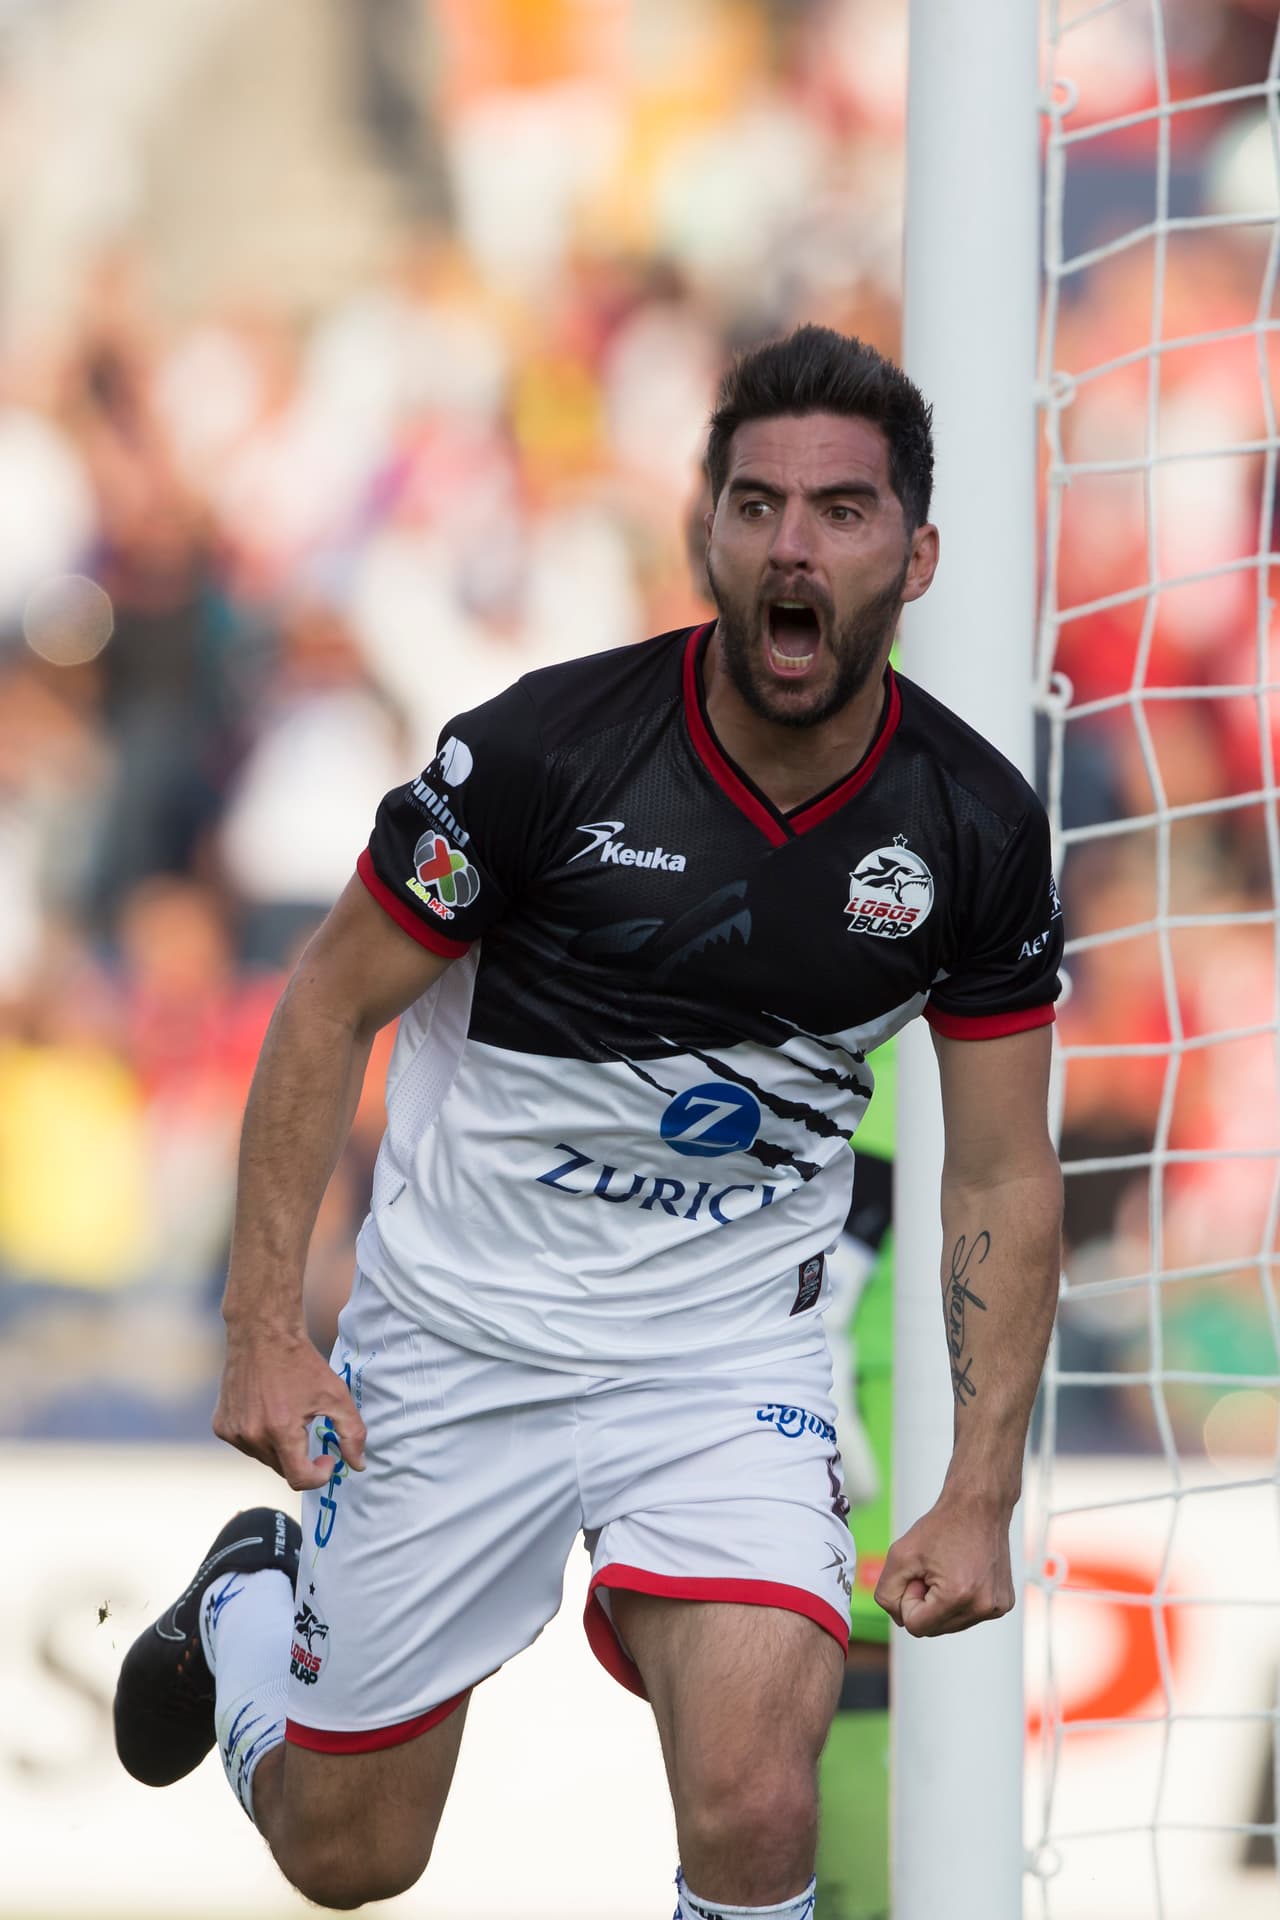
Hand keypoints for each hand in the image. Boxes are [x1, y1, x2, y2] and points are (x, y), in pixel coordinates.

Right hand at [213, 1325, 366, 1490]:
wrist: (263, 1334)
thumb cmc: (302, 1363)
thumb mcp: (336, 1395)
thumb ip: (352, 1433)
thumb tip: (358, 1465)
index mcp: (281, 1430)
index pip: (299, 1479)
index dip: (319, 1475)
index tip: (327, 1458)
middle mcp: (252, 1436)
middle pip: (283, 1470)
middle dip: (301, 1458)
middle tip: (309, 1429)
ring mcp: (233, 1432)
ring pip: (264, 1459)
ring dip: (279, 1448)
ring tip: (286, 1414)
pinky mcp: (221, 1426)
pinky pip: (246, 1446)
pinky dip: (260, 1438)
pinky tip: (266, 1411)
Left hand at [874, 1493, 1014, 1636]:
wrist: (979, 1506)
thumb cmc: (941, 1526)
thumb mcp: (899, 1555)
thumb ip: (887, 1593)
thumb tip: (901, 1619)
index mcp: (957, 1596)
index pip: (916, 1627)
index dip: (909, 1598)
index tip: (919, 1573)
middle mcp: (982, 1607)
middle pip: (934, 1629)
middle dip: (926, 1603)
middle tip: (934, 1570)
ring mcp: (996, 1608)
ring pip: (951, 1625)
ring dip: (942, 1603)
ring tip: (949, 1570)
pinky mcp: (1004, 1604)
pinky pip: (969, 1616)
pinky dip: (960, 1601)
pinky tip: (965, 1574)